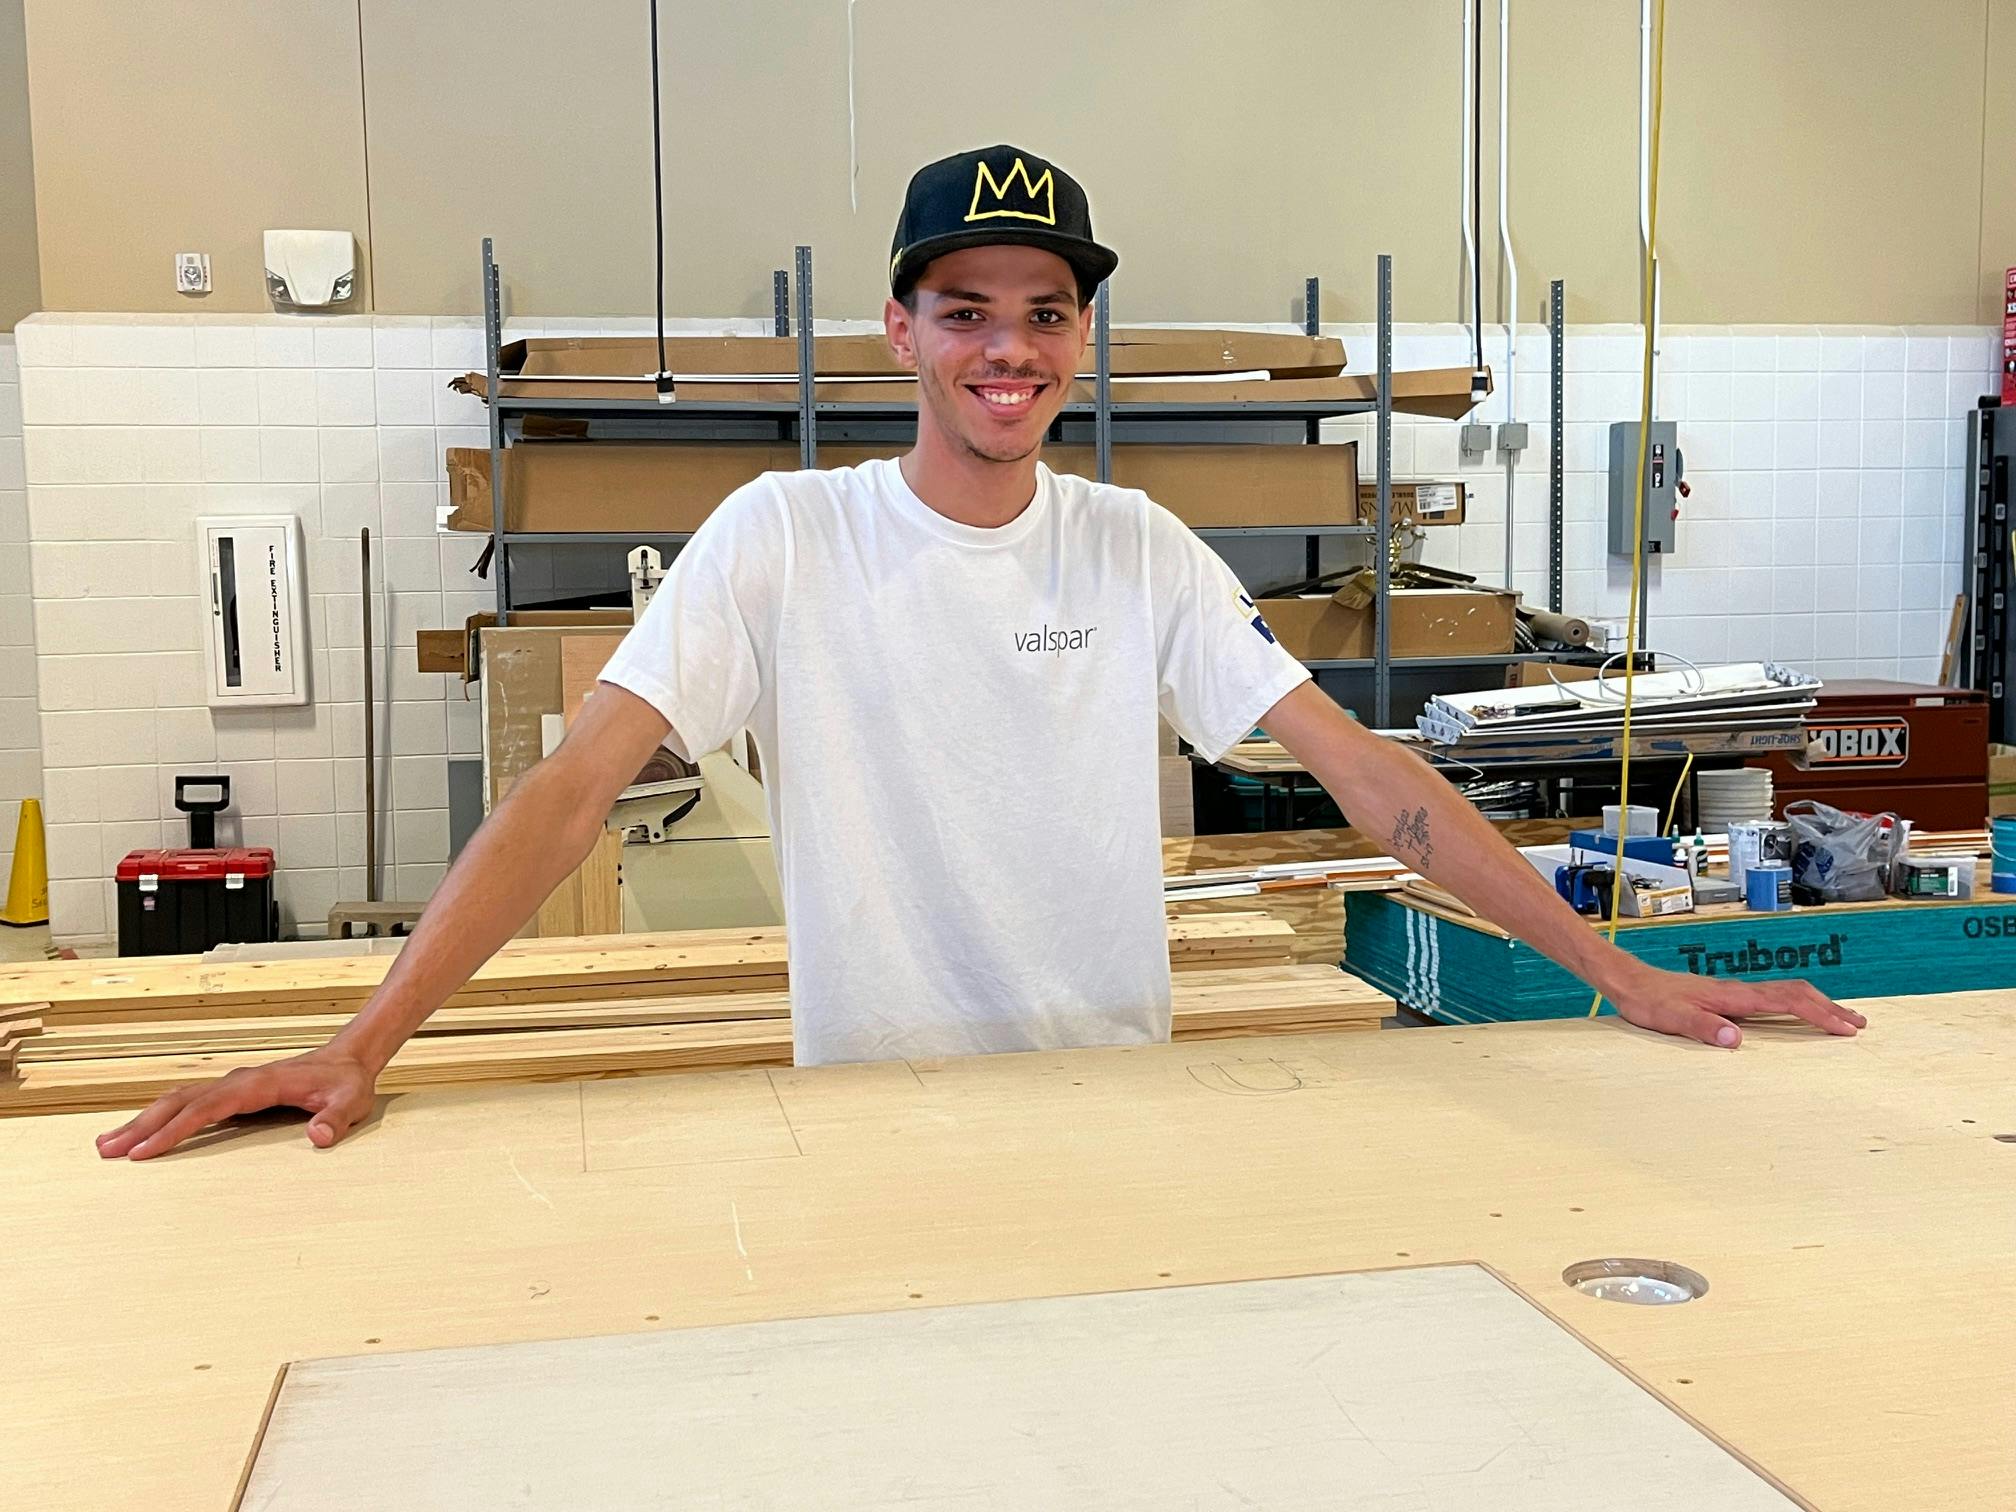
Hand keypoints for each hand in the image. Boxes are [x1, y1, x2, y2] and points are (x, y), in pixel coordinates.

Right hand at [95, 1046, 378, 1159]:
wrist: (349, 1059)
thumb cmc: (346, 1082)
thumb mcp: (350, 1102)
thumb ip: (335, 1119)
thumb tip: (320, 1136)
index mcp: (260, 1084)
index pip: (209, 1107)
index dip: (176, 1129)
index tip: (146, 1150)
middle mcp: (240, 1081)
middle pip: (181, 1100)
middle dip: (143, 1125)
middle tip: (107, 1150)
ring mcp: (235, 1085)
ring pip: (180, 1100)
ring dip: (145, 1120)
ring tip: (109, 1143)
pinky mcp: (235, 1093)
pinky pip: (191, 1103)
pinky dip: (164, 1116)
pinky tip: (145, 1132)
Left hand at [1605, 965, 1866, 1048]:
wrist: (1630, 982)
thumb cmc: (1649, 1001)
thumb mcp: (1672, 1019)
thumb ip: (1703, 1028)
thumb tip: (1737, 1039)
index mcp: (1733, 996)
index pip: (1787, 1002)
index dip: (1820, 1014)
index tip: (1846, 1028)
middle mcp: (1738, 991)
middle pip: (1795, 994)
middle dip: (1829, 1008)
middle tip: (1859, 1024)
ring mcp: (1733, 993)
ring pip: (1784, 994)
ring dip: (1815, 1005)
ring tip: (1838, 1018)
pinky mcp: (1724, 997)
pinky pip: (1769, 1000)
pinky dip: (1793, 1006)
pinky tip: (1793, 1014)